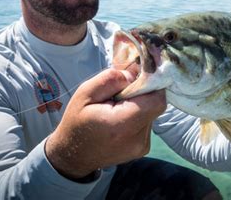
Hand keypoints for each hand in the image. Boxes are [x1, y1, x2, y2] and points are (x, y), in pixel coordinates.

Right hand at [45, 69, 166, 178]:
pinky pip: (147, 122)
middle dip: (141, 94)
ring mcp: (142, 146)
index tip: (135, 79)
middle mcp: (137, 138)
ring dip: (138, 105)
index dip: (150, 85)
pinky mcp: (143, 147)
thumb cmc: (76, 122)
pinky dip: (136, 116)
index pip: (156, 100)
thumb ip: (112, 79)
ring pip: (151, 112)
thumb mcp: (86, 92)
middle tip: (119, 95)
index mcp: (122, 125)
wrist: (74, 156)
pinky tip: (120, 119)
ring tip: (116, 109)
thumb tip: (135, 74)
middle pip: (154, 105)